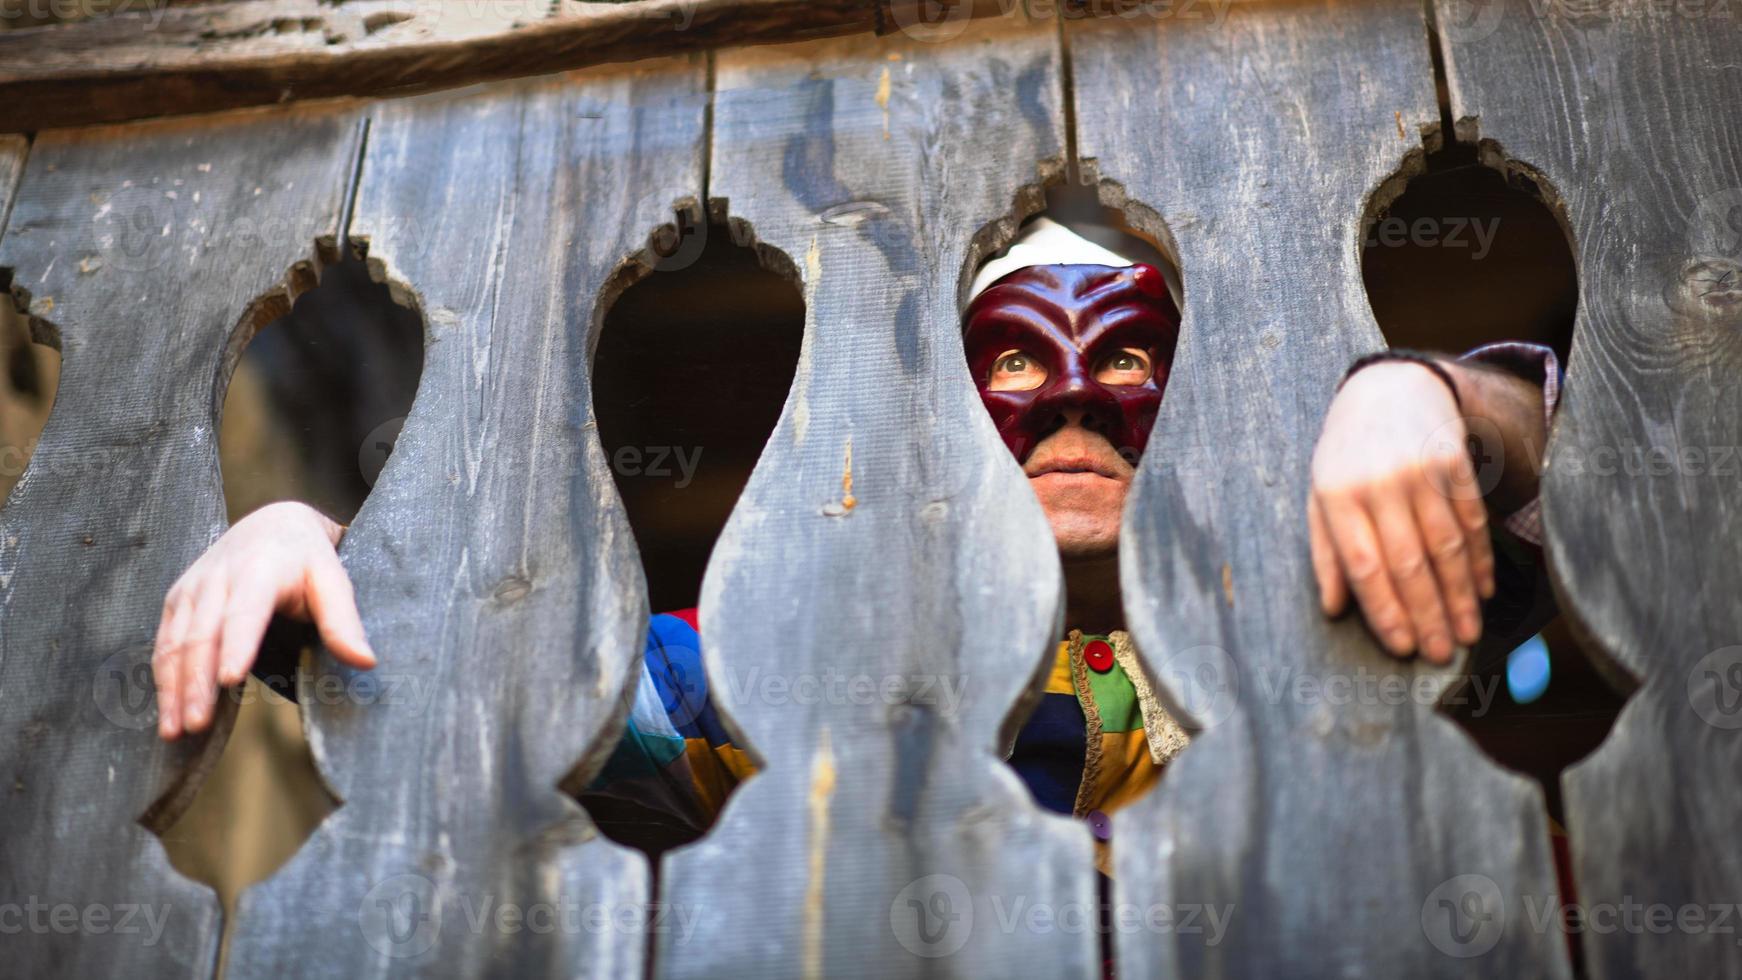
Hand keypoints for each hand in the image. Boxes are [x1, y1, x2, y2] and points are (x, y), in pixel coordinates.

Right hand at [153, 501, 374, 739]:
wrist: (271, 524)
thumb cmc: (308, 559)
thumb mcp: (333, 581)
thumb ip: (344, 622)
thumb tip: (366, 663)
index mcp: (260, 570)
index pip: (245, 612)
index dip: (237, 645)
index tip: (230, 680)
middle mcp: (218, 578)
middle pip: (203, 635)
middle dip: (197, 682)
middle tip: (197, 725)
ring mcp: (192, 589)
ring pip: (175, 643)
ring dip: (172, 689)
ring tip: (175, 731)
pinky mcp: (176, 600)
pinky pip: (163, 642)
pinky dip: (162, 679)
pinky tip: (168, 712)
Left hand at [1308, 361, 1493, 663]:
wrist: (1388, 389)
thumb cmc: (1346, 456)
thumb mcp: (1320, 497)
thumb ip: (1326, 553)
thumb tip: (1334, 609)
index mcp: (1337, 496)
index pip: (1366, 567)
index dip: (1388, 612)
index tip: (1404, 648)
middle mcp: (1379, 484)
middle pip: (1410, 563)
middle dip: (1430, 615)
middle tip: (1444, 655)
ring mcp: (1420, 470)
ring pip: (1446, 546)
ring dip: (1461, 596)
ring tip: (1469, 632)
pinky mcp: (1454, 461)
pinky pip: (1471, 520)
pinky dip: (1480, 559)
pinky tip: (1484, 590)